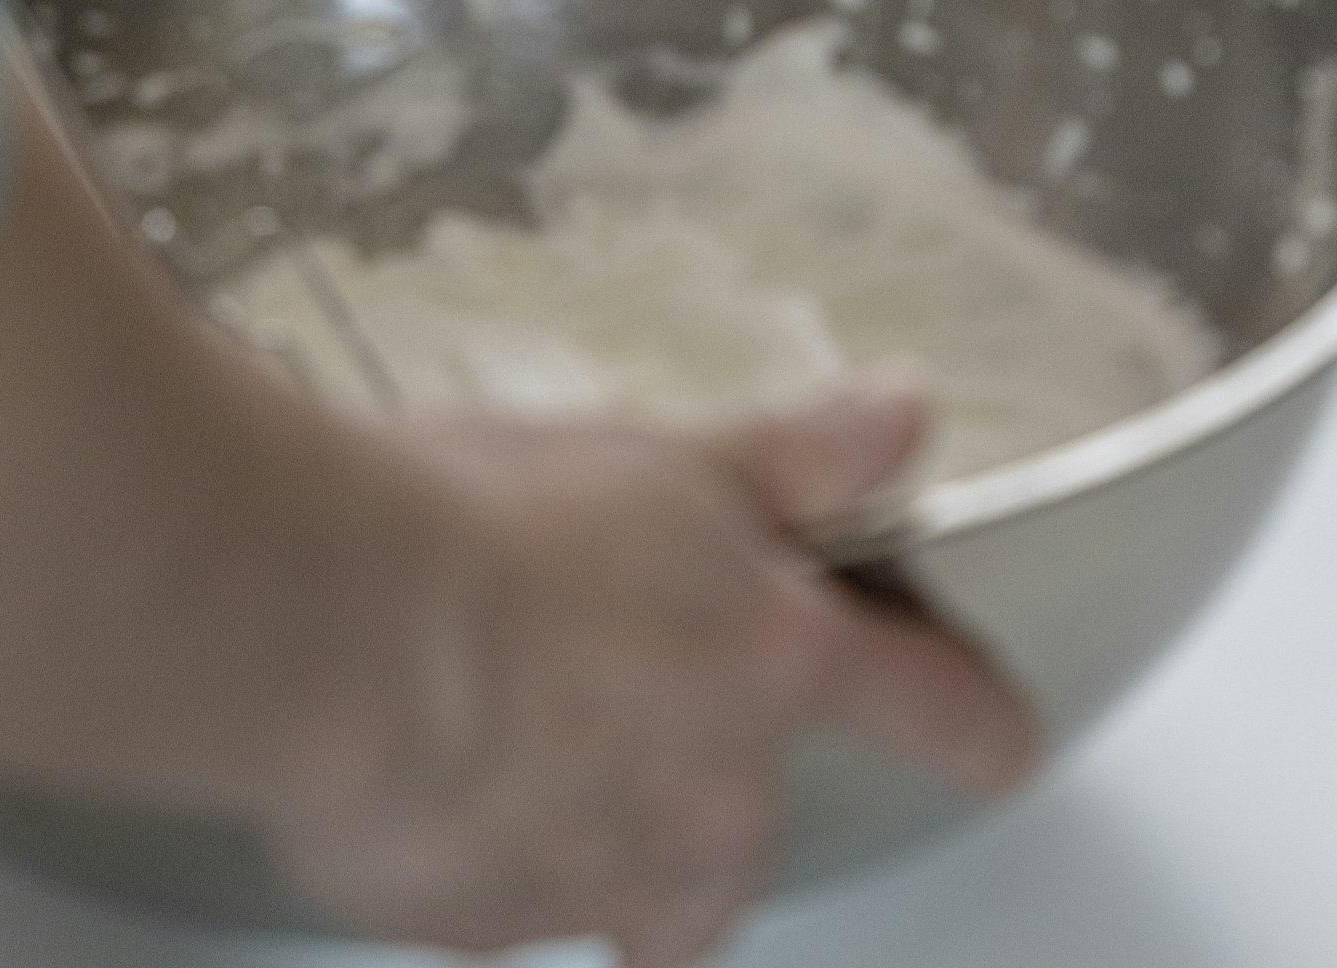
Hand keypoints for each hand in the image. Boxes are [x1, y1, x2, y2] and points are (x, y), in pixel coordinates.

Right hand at [265, 378, 1038, 966]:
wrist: (336, 629)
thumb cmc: (492, 529)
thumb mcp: (666, 457)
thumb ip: (793, 453)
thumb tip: (903, 418)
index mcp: (773, 667)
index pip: (931, 710)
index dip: (977, 725)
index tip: (1000, 740)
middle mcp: (706, 799)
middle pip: (753, 828)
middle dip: (703, 771)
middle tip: (618, 676)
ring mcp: (593, 876)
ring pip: (634, 887)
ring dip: (598, 821)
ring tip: (513, 722)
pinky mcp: (474, 920)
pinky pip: (503, 898)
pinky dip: (477, 839)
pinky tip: (419, 748)